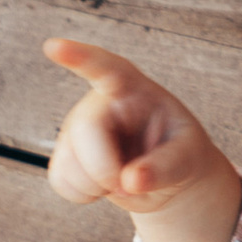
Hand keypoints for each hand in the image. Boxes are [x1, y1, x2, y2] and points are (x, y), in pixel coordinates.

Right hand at [45, 35, 241, 241]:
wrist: (164, 177)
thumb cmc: (180, 154)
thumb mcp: (188, 157)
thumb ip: (165, 166)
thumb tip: (130, 180)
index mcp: (133, 87)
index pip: (106, 67)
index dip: (79, 57)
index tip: (53, 46)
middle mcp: (99, 100)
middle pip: (85, 129)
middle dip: (106, 169)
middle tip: (131, 184)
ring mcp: (77, 126)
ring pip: (69, 162)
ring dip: (97, 186)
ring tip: (124, 179)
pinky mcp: (64, 153)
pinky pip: (60, 180)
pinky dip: (84, 195)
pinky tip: (103, 186)